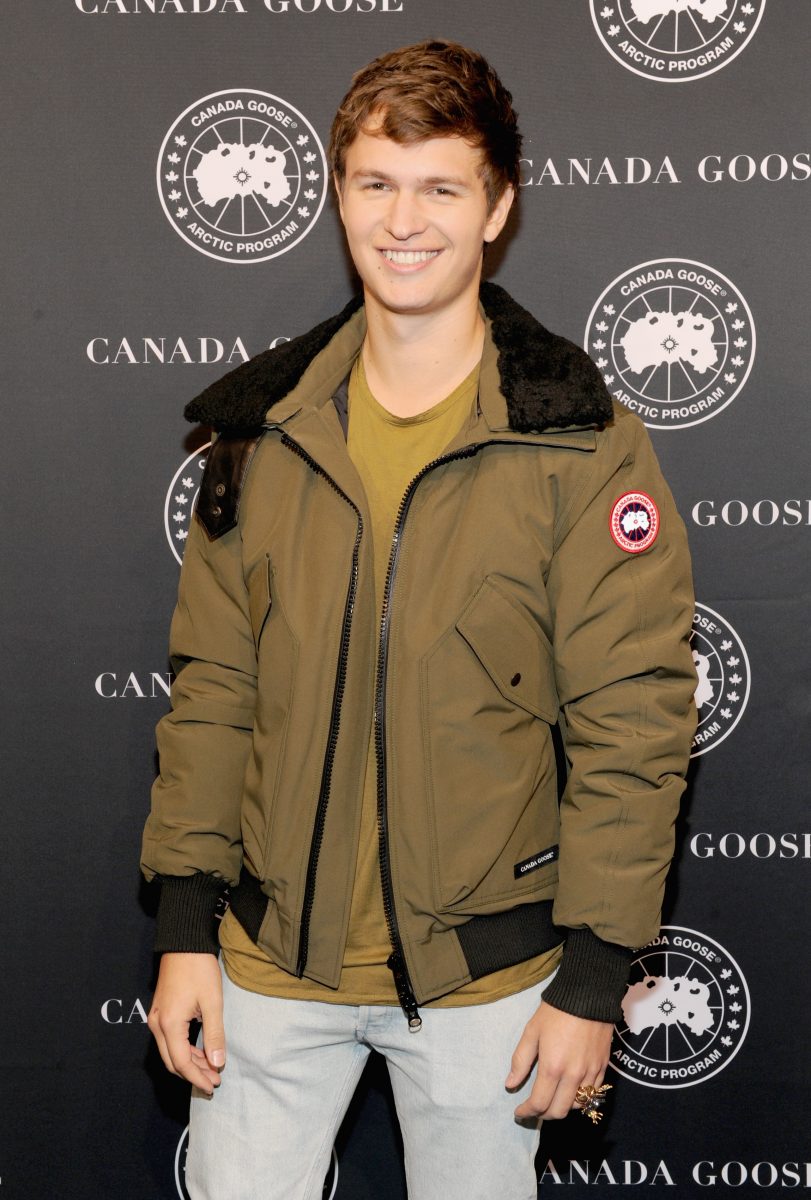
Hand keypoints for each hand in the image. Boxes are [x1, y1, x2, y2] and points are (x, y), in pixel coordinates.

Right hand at [148, 952, 224, 1095]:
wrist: (184, 944)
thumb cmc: (199, 970)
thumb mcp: (212, 1002)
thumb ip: (214, 1035)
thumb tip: (217, 1063)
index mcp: (169, 1024)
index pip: (182, 1063)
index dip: (197, 1077)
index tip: (214, 1085)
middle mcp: (157, 1025)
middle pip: (172, 1061)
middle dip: (193, 1074)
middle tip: (214, 1082)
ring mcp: (156, 1018)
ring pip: (170, 1052)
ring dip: (189, 1063)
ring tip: (211, 1069)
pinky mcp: (160, 1012)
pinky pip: (169, 1040)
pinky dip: (184, 1049)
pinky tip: (201, 1052)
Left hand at [505, 1001, 612, 1120]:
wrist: (587, 995)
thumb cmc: (555, 1012)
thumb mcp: (531, 1032)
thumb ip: (520, 1061)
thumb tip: (510, 1085)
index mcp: (552, 1068)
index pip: (539, 1103)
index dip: (527, 1112)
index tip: (519, 1112)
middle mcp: (573, 1076)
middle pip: (559, 1112)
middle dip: (543, 1114)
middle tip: (535, 1108)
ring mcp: (590, 1073)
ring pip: (577, 1106)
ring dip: (562, 1107)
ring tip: (552, 1098)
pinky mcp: (603, 1067)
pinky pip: (593, 1093)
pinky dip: (580, 1098)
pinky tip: (571, 1090)